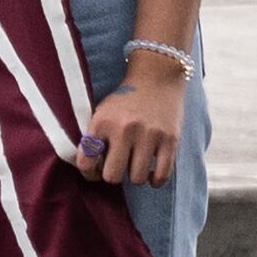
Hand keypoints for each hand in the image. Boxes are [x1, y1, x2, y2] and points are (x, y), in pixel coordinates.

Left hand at [77, 53, 184, 187]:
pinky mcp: (170, 140)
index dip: (89, 172)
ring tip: (135, 165)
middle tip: (118, 167)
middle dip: (113, 175)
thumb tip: (89, 170)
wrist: (157, 77)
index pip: (86, 162)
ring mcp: (149, 135)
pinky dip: (155, 180)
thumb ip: (94, 138)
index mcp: (102, 122)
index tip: (95, 170)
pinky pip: (162, 175)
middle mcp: (124, 129)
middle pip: (112, 176)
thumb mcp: (102, 112)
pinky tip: (151, 173)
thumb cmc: (126, 100)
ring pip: (137, 178)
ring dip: (135, 176)